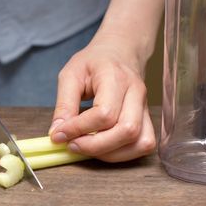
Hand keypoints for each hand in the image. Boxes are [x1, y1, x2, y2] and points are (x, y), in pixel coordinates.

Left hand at [49, 36, 155, 161]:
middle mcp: (136, 92)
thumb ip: (64, 105)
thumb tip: (57, 134)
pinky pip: (144, 144)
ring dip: (110, 153)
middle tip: (72, 145)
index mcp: (115, 77)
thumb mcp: (70, 75)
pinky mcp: (148, 119)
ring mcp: (145, 107)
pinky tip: (103, 148)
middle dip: (95, 146)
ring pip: (139, 141)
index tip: (58, 135)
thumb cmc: (93, 62)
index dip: (79, 129)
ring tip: (86, 147)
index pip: (104, 113)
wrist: (119, 52)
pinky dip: (123, 153)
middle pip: (126, 130)